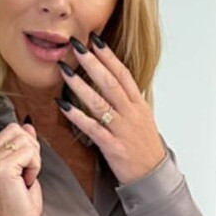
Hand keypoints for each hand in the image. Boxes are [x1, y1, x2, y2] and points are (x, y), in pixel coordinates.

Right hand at [0, 119, 41, 215]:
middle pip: (15, 129)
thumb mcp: (23, 169)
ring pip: (25, 139)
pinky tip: (26, 181)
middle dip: (30, 148)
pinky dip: (35, 166)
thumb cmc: (19, 204)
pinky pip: (29, 152)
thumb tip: (26, 126)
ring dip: (34, 159)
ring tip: (25, 177)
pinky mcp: (2, 168)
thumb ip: (22, 146)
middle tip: (25, 171)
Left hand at [56, 39, 167, 185]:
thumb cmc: (144, 148)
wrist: (152, 175)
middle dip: (92, 62)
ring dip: (80, 85)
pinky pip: (92, 128)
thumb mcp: (141, 119)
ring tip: (65, 70)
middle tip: (76, 46)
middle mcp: (131, 113)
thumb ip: (127, 101)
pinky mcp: (113, 146)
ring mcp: (122, 129)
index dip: (108, 56)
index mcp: (138, 104)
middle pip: (110, 82)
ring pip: (100, 102)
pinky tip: (63, 105)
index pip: (123, 73)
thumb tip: (114, 84)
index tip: (95, 40)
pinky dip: (77, 116)